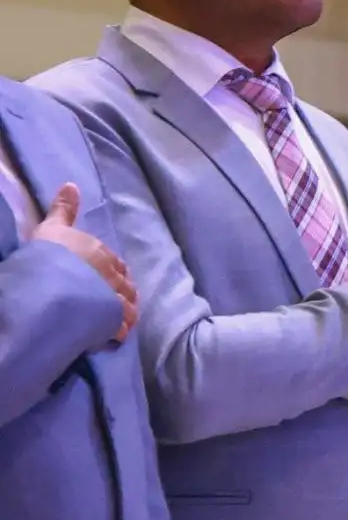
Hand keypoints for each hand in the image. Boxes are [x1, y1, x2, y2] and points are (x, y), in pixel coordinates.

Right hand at [32, 183, 136, 342]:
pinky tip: (114, 336)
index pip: (115, 264)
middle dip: (121, 293)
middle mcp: (113, 274)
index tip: (110, 279)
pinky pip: (120, 326)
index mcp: (101, 252)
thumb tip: (72, 183)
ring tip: (117, 322)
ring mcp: (114, 297)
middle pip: (124, 285)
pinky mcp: (110, 319)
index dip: (113, 272)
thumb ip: (63, 209)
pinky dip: (118, 331)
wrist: (48, 281)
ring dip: (124, 313)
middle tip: (113, 303)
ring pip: (127, 306)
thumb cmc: (49, 253)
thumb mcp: (52, 229)